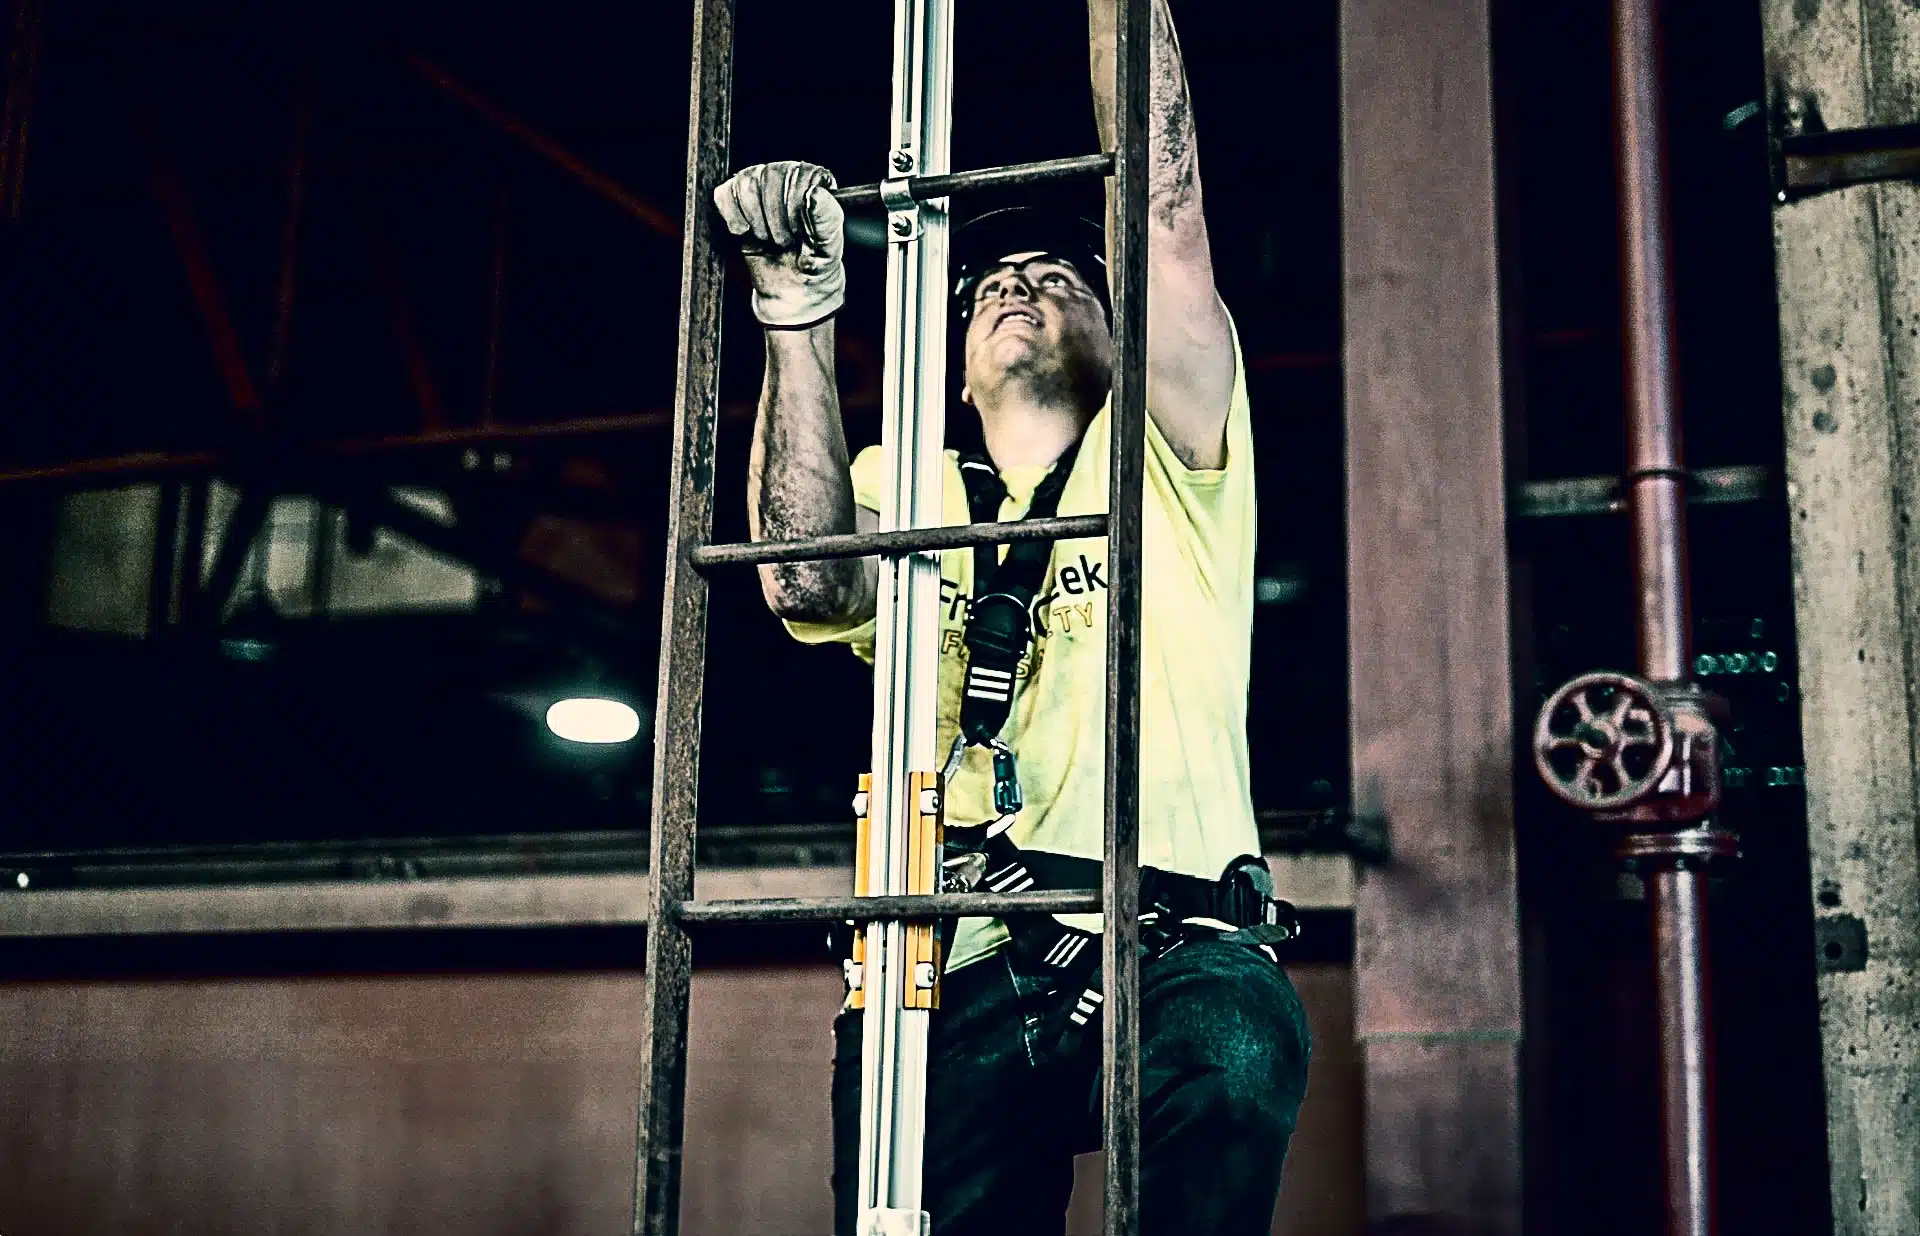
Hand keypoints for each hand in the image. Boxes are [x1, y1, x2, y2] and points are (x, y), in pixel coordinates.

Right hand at [713, 160, 845, 328]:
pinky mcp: (737, 199)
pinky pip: (724, 193)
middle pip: (769, 175)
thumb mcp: (828, 248)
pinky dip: (732, 216)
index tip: (797, 232)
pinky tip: (744, 232)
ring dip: (754, 218)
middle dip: (773, 217)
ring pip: (745, 182)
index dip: (793, 206)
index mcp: (816, 183)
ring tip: (767, 238)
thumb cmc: (815, 267)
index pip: (798, 173)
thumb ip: (826, 220)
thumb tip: (815, 194)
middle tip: (782, 241)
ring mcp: (761, 186)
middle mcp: (789, 177)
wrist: (792, 290)